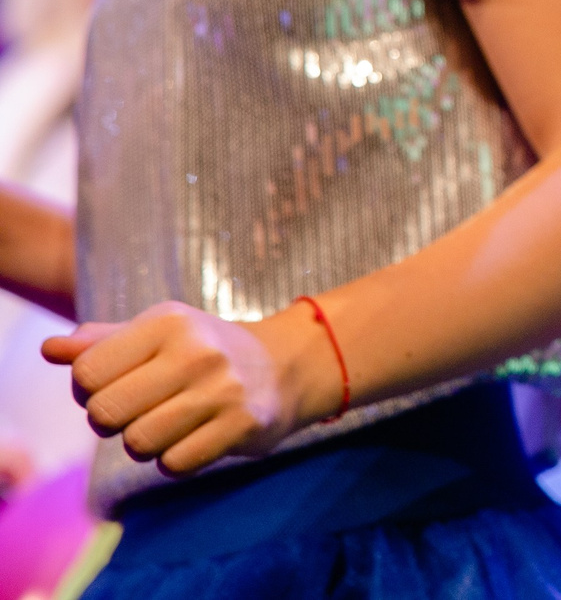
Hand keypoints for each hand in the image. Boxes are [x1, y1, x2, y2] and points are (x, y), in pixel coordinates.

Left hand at [42, 299, 339, 472]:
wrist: (285, 367)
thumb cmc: (204, 351)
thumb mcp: (157, 333)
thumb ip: (101, 342)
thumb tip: (49, 350)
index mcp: (168, 321)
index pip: (86, 372)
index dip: (88, 389)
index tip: (114, 386)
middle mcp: (197, 351)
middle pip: (105, 413)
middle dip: (111, 422)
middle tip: (136, 412)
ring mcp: (223, 389)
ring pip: (137, 444)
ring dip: (143, 444)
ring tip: (165, 426)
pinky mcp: (242, 425)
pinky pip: (174, 465)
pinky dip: (174, 460)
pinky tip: (192, 439)